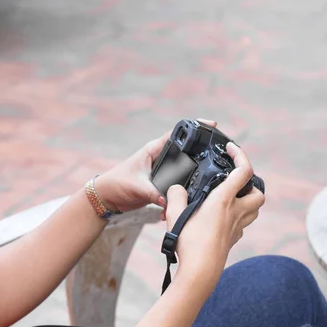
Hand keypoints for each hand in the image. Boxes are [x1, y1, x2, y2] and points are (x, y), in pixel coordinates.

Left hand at [93, 119, 216, 214]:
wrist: (108, 197)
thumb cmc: (117, 183)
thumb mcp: (136, 186)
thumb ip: (152, 193)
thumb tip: (166, 200)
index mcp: (154, 150)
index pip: (177, 134)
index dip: (195, 127)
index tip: (211, 124)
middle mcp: (160, 158)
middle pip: (186, 151)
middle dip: (201, 153)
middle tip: (218, 156)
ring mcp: (162, 170)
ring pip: (184, 169)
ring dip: (193, 176)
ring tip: (207, 181)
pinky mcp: (161, 184)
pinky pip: (177, 186)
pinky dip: (181, 194)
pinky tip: (183, 201)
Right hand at [165, 142, 264, 278]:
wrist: (199, 271)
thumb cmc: (188, 241)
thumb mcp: (174, 213)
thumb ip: (175, 195)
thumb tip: (176, 188)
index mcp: (223, 200)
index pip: (243, 171)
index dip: (240, 155)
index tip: (231, 148)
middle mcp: (235, 212)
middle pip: (258, 193)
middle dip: (251, 184)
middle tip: (234, 180)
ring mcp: (237, 227)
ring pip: (254, 209)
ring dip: (248, 200)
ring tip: (229, 196)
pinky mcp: (233, 239)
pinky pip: (242, 223)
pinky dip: (237, 216)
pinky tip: (220, 217)